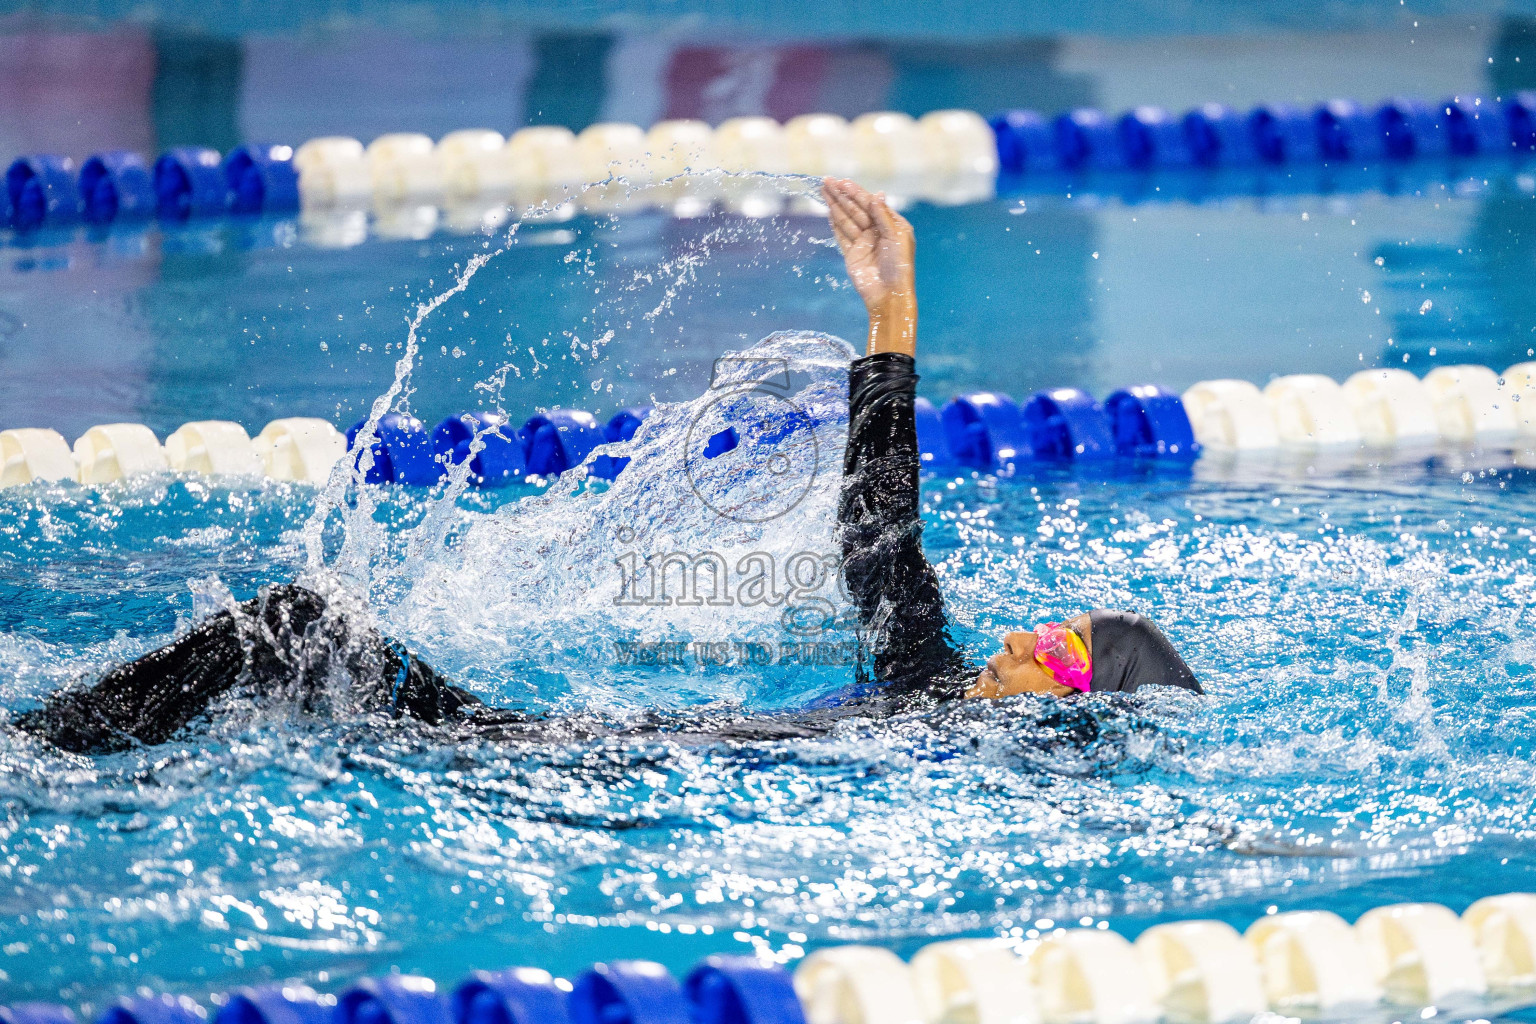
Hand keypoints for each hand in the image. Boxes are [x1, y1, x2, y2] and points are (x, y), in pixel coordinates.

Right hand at [823, 177, 916, 356]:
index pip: (871, 204)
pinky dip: (835, 223)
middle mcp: (877, 232)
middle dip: (842, 195)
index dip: (856, 192)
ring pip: (847, 220)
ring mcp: (863, 243)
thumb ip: (883, 215)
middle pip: (856, 209)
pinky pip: (842, 235)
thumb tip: (876, 194)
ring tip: (824, 190)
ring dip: (835, 205)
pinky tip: (828, 211)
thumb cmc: (899, 265)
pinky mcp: (852, 254)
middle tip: (827, 181)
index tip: (842, 182)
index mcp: (891, 225)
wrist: (889, 295)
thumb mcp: (896, 236)